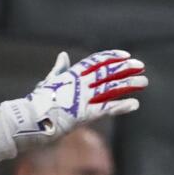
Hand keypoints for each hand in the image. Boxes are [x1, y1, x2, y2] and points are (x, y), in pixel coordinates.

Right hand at [23, 50, 147, 140]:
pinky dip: (121, 106)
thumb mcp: (48, 81)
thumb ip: (59, 69)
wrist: (29, 120)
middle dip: (125, 68)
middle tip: (140, 65)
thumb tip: (63, 55)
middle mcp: (80, 83)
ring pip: (111, 88)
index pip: (96, 60)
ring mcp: (83, 98)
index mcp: (72, 74)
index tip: (126, 54)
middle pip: (108, 72)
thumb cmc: (37, 101)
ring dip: (129, 84)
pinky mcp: (84, 114)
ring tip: (144, 82)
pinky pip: (106, 109)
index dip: (112, 56)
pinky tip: (134, 104)